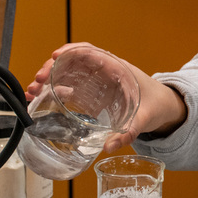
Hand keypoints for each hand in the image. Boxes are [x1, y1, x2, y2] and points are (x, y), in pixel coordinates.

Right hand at [26, 43, 187, 151]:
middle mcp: (103, 71)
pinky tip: (40, 98)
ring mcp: (95, 81)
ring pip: (66, 72)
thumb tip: (110, 146)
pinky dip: (53, 90)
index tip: (56, 57)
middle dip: (52, 67)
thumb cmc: (157, 103)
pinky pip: (69, 85)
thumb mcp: (146, 117)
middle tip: (38, 80)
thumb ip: (130, 131)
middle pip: (72, 60)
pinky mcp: (92, 92)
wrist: (164, 107)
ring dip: (47, 79)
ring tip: (33, 91)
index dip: (71, 51)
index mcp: (117, 67)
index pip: (90, 51)